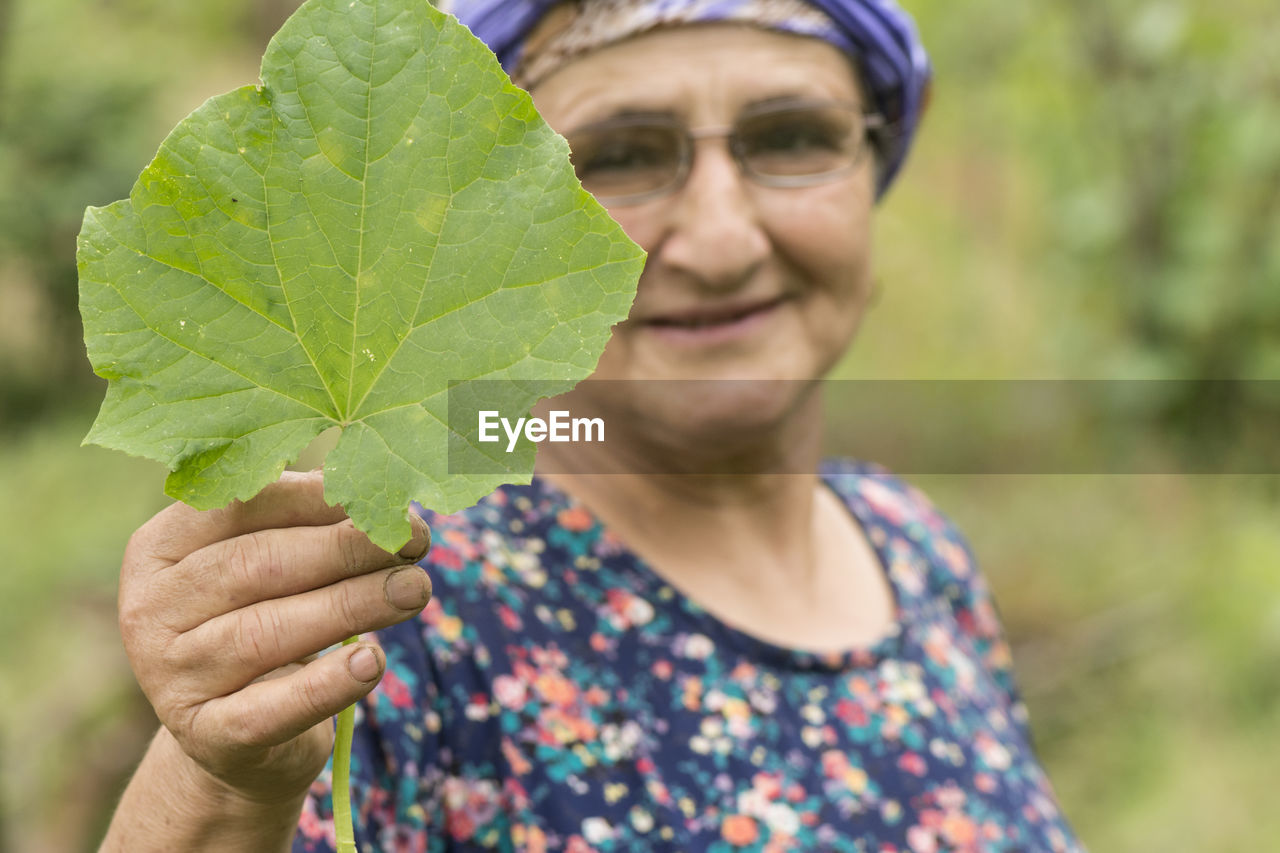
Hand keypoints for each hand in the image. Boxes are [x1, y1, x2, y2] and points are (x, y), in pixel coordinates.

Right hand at [117, 470, 431, 805]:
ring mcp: (171, 678)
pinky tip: (373, 661)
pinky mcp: (208, 737)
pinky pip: (273, 708)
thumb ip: (307, 527)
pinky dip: (328, 684)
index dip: (319, 499)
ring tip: (414, 589)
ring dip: (352, 604)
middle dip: (345, 549)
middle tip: (414, 542)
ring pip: (267, 631)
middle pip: (257, 566)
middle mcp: (152, 610)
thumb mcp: (268, 568)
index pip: (239, 507)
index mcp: (159, 549)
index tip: (384, 500)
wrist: (234, 736)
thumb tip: (383, 498)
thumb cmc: (261, 621)